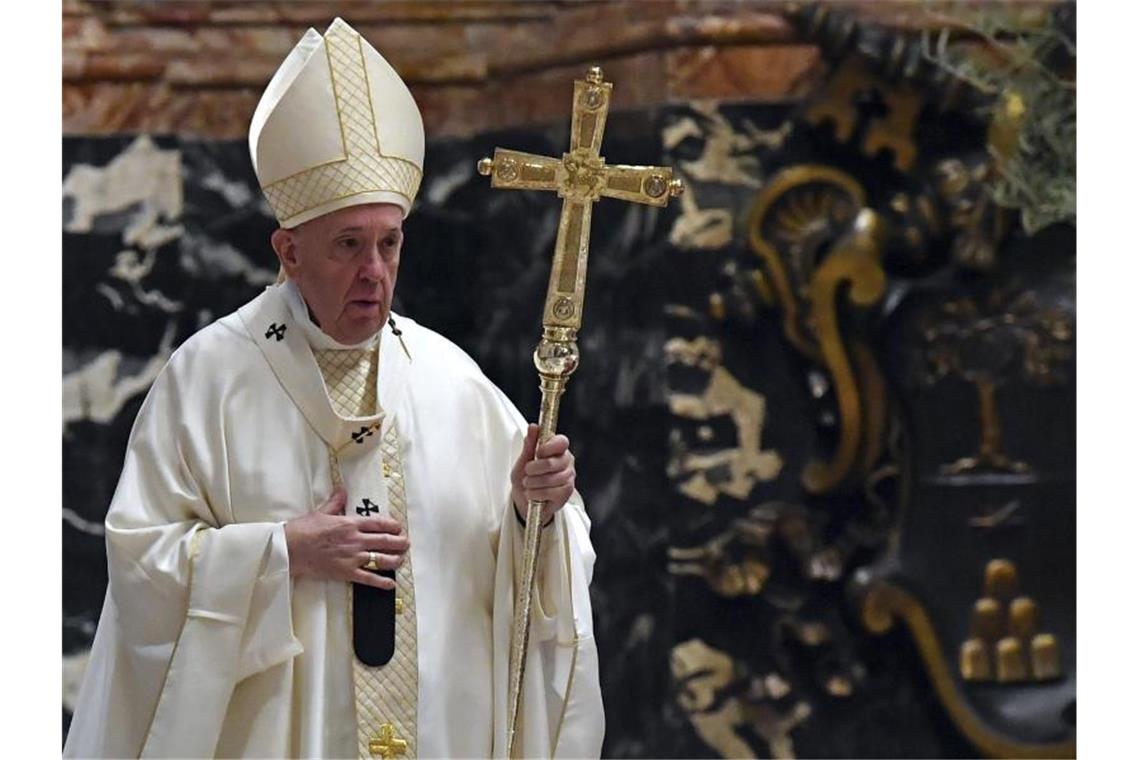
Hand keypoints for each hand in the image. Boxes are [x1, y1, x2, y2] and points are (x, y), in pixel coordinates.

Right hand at [284, 487, 408, 589]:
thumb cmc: (303, 530)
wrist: (289, 549)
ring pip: (382, 559)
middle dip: (400, 542)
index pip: (379, 523)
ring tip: (401, 560)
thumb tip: (342, 491)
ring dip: (395, 560)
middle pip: (386, 541)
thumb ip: (335, 502)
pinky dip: (382, 582)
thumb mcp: (321, 512)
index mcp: (350, 523)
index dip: (393, 526)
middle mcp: (356, 540)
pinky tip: (391, 584)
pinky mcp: (346, 572)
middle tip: (406, 543)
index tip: (399, 527)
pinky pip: (369, 578)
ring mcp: (352, 557)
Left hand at [510, 424, 575, 526]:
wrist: (524, 500)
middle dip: (534, 468)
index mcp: (558, 449)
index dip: (548, 447)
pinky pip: (552, 492)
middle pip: (553, 462)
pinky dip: (537, 493)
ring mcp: (568, 477)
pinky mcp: (567, 493)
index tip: (537, 452)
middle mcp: (567, 461)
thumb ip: (529, 444)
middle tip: (527, 471)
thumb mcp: (523, 460)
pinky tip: (533, 494)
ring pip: (551, 478)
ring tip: (527, 484)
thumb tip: (533, 426)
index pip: (561, 442)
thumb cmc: (525, 477)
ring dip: (533, 483)